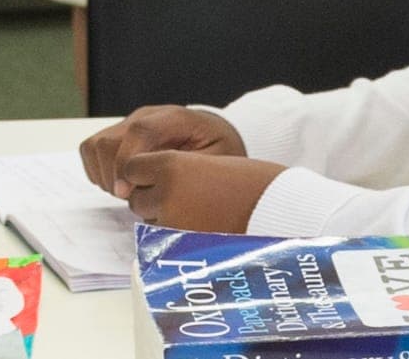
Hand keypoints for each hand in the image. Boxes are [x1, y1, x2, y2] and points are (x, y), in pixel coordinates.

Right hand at [79, 105, 247, 194]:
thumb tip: (156, 189)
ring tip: (128, 192)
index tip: (126, 193)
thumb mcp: (217, 163)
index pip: (140, 131)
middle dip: (113, 176)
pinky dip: (98, 171)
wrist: (216, 136)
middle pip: (109, 141)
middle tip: (132, 197)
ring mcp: (129, 123)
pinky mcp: (119, 134)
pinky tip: (121, 184)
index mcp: (174, 119)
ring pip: (95, 145)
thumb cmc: (219, 153)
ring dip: (104, 176)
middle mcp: (146, 116)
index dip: (127, 162)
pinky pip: (91, 150)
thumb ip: (187, 173)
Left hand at [114, 151, 287, 231]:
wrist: (276, 206)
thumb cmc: (246, 180)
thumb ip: (169, 172)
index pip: (132, 169)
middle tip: (183, 196)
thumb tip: (134, 189)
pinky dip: (173, 234)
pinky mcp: (183, 245)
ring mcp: (172, 222)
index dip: (145, 173)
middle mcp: (165, 192)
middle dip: (151, 198)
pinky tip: (198, 225)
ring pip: (147, 220)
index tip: (162, 176)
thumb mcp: (203, 162)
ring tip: (194, 211)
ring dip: (161, 216)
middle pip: (136, 198)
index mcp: (170, 164)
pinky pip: (164, 240)